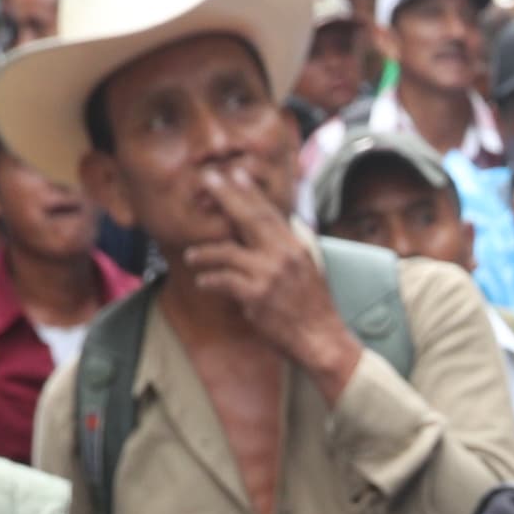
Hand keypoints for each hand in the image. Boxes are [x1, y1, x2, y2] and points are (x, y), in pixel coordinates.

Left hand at [179, 163, 362, 395]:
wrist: (321, 339)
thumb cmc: (313, 308)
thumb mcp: (309, 269)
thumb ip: (288, 248)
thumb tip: (274, 230)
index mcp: (295, 246)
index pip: (269, 212)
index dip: (250, 192)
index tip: (234, 173)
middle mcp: (283, 255)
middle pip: (248, 218)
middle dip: (225, 196)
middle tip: (206, 179)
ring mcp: (269, 275)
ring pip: (227, 252)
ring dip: (204, 253)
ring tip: (192, 256)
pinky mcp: (256, 297)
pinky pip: (223, 281)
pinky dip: (210, 281)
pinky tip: (203, 283)